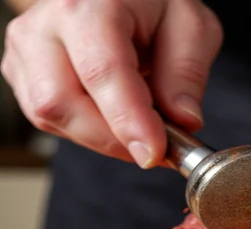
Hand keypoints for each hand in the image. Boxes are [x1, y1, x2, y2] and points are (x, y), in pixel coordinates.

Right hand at [1, 0, 222, 167]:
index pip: (103, 71)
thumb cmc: (152, 5)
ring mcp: (27, 48)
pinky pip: (49, 119)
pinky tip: (113, 115)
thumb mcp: (191, 26)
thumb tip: (183, 121)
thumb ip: (187, 72)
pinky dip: (87, 131)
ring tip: (138, 123)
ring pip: (51, 117)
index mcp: (91, 6)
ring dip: (102, 138)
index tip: (153, 153)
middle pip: (62, 102)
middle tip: (156, 146)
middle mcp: (46, 25)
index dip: (128, 121)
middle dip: (113, 139)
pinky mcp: (21, 70)